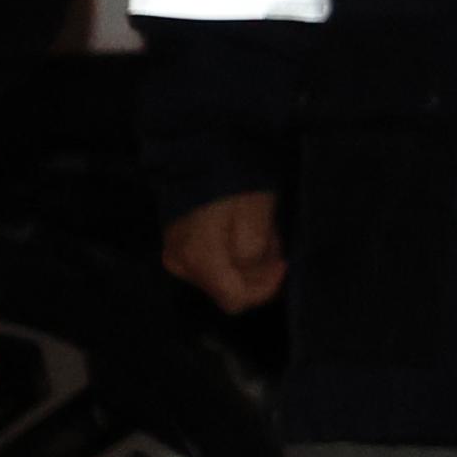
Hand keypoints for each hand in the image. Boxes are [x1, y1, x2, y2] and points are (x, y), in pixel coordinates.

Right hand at [161, 191, 286, 312]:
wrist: (199, 156)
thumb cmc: (231, 181)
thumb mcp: (256, 212)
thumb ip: (256, 250)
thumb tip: (255, 271)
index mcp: (198, 258)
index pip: (235, 300)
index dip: (264, 288)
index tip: (282, 264)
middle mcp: (180, 265)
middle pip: (230, 289)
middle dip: (258, 272)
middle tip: (273, 240)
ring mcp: (174, 258)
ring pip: (222, 277)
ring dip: (247, 262)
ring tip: (259, 230)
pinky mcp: (176, 249)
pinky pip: (211, 264)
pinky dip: (232, 254)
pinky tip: (242, 231)